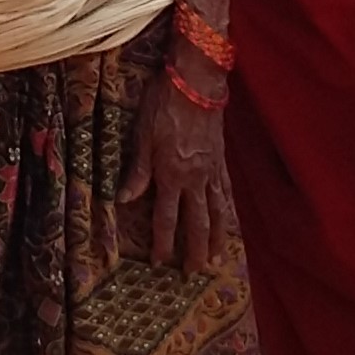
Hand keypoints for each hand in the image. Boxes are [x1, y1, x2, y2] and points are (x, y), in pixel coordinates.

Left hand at [119, 68, 236, 272]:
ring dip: (217, 238)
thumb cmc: (164, 104)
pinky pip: (227, 192)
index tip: (161, 263)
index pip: (167, 218)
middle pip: (197, 222)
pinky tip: (229, 221)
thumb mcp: (143, 136)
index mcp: (171, 175)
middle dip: (194, 250)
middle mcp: (194, 179)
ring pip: (218, 212)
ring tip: (217, 257)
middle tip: (193, 272)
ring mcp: (212, 170)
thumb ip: (138, 172)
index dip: (164, 243)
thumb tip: (124, 201)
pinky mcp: (222, 160)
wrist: (197, 81)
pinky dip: (229, 211)